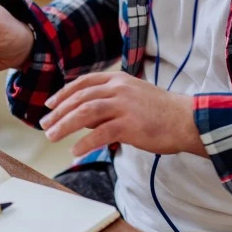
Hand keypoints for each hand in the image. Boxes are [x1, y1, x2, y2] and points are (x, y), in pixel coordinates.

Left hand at [38, 72, 206, 157]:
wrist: (186, 120)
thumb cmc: (159, 111)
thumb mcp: (132, 96)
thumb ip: (108, 102)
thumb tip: (81, 116)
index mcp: (118, 79)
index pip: (84, 82)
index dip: (64, 93)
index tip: (50, 104)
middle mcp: (119, 89)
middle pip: (80, 98)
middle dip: (59, 112)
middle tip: (45, 125)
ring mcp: (124, 106)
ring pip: (85, 112)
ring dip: (65, 125)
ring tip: (52, 136)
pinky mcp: (130, 125)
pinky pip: (100, 133)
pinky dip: (85, 142)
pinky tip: (75, 151)